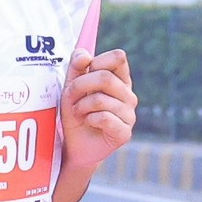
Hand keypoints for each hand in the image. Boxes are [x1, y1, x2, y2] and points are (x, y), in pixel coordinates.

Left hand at [62, 48, 135, 170]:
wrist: (75, 145)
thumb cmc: (76, 113)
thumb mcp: (72, 87)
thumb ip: (76, 67)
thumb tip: (85, 56)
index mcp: (120, 80)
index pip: (118, 57)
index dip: (97, 62)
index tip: (84, 73)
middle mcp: (128, 96)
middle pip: (105, 78)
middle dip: (80, 86)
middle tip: (71, 98)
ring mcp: (129, 115)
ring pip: (101, 99)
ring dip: (81, 106)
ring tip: (79, 113)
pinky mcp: (124, 132)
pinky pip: (104, 117)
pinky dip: (89, 119)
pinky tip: (89, 123)